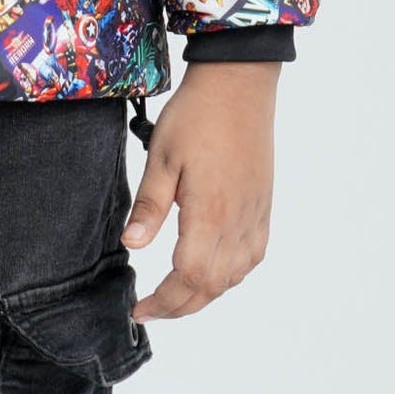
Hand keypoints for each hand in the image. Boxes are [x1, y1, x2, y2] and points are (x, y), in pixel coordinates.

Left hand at [122, 59, 278, 318]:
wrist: (238, 84)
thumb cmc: (196, 114)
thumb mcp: (161, 155)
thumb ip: (149, 205)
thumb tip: (132, 245)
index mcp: (211, 213)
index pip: (188, 278)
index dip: (164, 301)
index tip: (140, 308)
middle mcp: (238, 222)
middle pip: (212, 286)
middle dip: (180, 306)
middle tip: (151, 309)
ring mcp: (255, 215)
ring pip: (234, 277)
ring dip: (205, 294)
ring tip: (175, 294)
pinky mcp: (263, 206)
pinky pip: (252, 257)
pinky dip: (230, 274)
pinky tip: (213, 270)